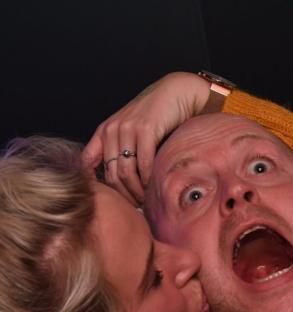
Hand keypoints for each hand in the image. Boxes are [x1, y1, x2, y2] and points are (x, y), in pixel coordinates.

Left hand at [83, 72, 211, 204]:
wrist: (175, 94)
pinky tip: (154, 187)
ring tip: (145, 201)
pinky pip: (143, 163)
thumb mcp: (131, 132)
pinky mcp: (145, 130)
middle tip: (135, 206)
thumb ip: (122, 150)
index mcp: (104, 132)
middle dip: (123, 195)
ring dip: (137, 191)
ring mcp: (127, 129)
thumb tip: (120, 183)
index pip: (88, 164)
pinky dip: (148, 180)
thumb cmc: (156, 117)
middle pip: (111, 174)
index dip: (95, 185)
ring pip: (126, 172)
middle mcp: (112, 130)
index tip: (109, 201)